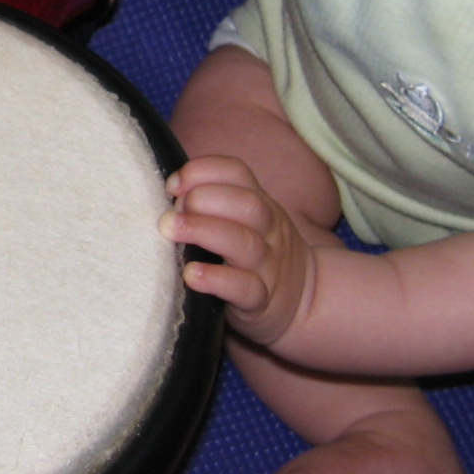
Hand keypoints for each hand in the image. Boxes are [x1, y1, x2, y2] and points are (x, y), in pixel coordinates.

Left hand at [159, 154, 317, 346]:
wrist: (305, 301)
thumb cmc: (258, 255)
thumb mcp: (246, 222)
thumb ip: (213, 203)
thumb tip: (167, 193)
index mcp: (261, 204)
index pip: (237, 173)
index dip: (202, 171)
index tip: (172, 186)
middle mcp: (268, 231)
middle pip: (245, 204)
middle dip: (203, 199)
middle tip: (170, 213)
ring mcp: (268, 266)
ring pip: (244, 243)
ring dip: (203, 230)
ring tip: (171, 229)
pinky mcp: (262, 302)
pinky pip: (245, 288)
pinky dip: (217, 279)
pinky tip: (191, 275)